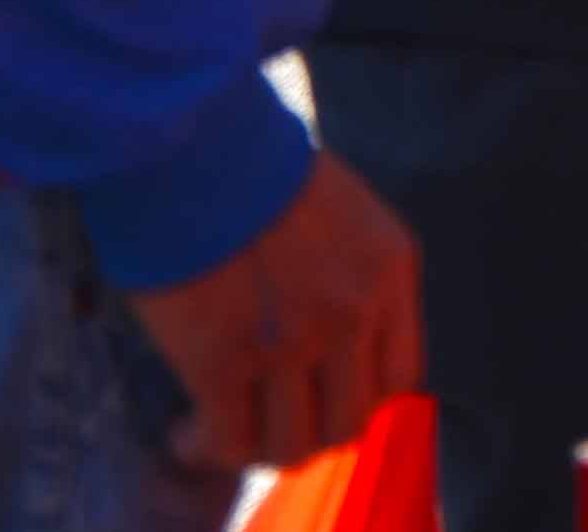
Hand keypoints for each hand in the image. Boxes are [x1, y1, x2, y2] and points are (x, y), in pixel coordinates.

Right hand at [125, 149, 422, 477]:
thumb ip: (349, 270)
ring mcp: (293, 339)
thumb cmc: (252, 162)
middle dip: (308, 430)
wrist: (193, 138)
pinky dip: (208, 448)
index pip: (401, 377)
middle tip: (271, 420)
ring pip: (293, 443)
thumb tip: (326, 335)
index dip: (359, 401)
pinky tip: (187, 433)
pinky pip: (230, 439)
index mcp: (390, 265)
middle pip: (351, 422)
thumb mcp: (341, 207)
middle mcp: (354, 309)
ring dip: (258, 448)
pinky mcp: (224, 359)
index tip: (323, 398)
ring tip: (224, 431)